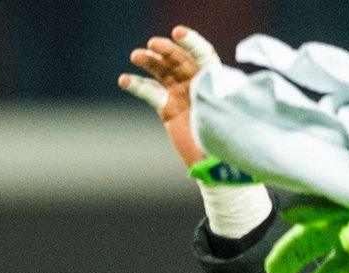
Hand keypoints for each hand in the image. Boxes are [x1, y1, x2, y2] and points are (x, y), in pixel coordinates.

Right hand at [119, 26, 218, 168]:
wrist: (213, 163)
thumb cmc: (225, 139)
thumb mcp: (220, 115)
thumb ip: (210, 97)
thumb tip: (200, 86)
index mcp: (215, 79)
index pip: (202, 54)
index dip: (191, 42)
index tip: (177, 33)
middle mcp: (197, 83)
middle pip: (179, 60)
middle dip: (166, 51)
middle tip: (152, 45)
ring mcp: (181, 95)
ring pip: (163, 72)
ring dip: (149, 62)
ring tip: (136, 55)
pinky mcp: (167, 109)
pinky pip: (150, 92)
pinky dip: (137, 85)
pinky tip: (123, 79)